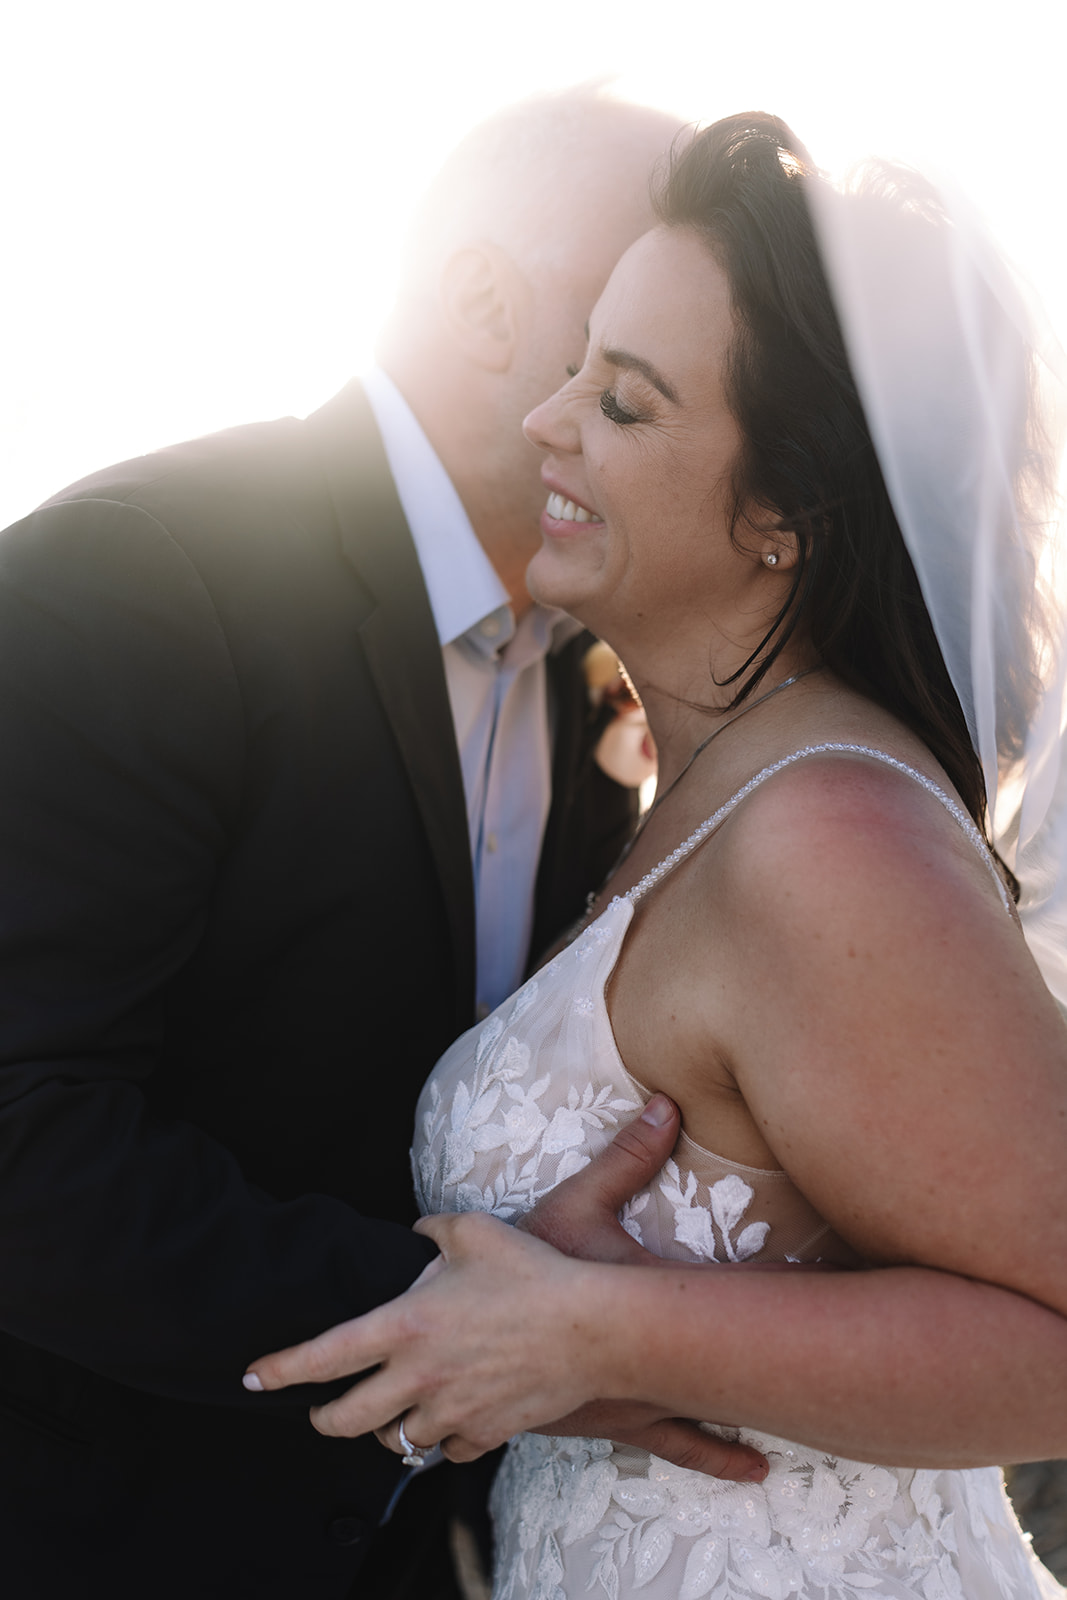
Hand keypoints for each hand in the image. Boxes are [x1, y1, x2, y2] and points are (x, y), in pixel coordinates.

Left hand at [244, 1096, 767, 1481]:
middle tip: (321, 1413)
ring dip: (387, 1429)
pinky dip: (443, 1440)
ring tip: (392, 1411)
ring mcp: (451, 1411)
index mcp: (405, 1325)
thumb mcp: (474, 1231)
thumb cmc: (531, 1273)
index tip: (253, 1377)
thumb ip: (432, 1230)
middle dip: (323, 1420)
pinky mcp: (486, 1433)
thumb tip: (418, 1231)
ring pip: (397, 1442)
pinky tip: (451, 1419)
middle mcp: (418, 1377)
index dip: (280, 1370)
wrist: (592, 1327)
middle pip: (346, 1421)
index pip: (324, 1357)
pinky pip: (449, 1451)